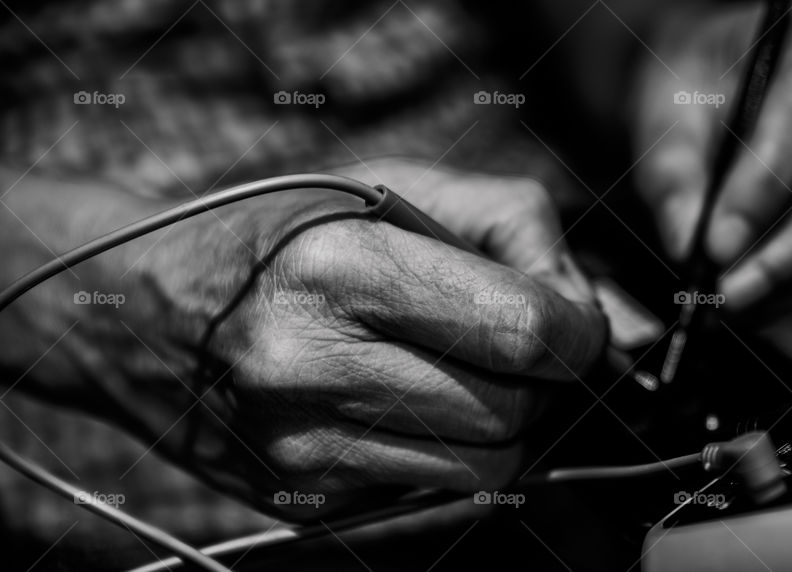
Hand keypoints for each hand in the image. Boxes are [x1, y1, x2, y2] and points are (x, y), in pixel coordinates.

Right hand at [53, 158, 603, 519]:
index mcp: (342, 264)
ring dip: (497, 423)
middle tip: (502, 344)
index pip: (522, 327)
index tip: (566, 322)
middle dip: (537, 381)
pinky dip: (443, 452)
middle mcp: (312, 363)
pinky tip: (396, 405)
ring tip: (448, 371)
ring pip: (485, 468)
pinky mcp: (302, 497)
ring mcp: (302, 445)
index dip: (574, 329)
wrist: (142, 310)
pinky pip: (433, 491)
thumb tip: (615, 322)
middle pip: (513, 412)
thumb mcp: (397, 187)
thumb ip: (521, 231)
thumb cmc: (285, 231)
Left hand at [630, 0, 791, 314]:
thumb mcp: (662, 113)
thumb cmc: (688, 84)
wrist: (704, 84)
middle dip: (791, 247)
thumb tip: (687, 245)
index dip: (761, 185)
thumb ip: (672, 176)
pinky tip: (764, 302)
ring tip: (740, 304)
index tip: (716, 244)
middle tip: (732, 291)